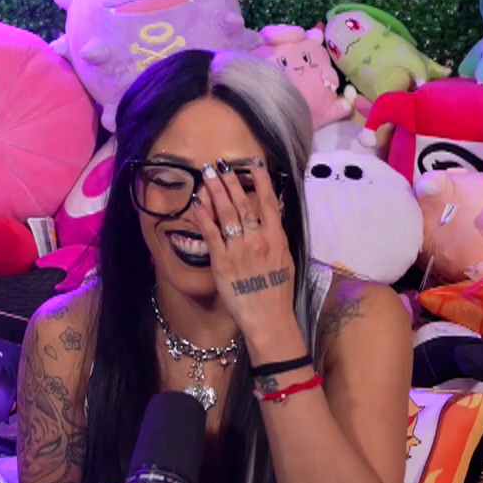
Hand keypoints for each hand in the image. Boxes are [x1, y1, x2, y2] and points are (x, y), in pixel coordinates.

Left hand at [186, 161, 301, 352]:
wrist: (269, 318)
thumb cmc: (277, 292)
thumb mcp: (285, 260)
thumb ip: (276, 237)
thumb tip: (272, 215)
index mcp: (276, 238)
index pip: (269, 202)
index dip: (261, 181)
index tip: (253, 163)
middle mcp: (258, 240)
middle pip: (243, 204)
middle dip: (229, 182)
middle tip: (218, 165)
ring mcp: (239, 250)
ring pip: (226, 214)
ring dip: (216, 192)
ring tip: (207, 175)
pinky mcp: (222, 262)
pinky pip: (211, 235)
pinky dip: (204, 217)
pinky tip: (197, 203)